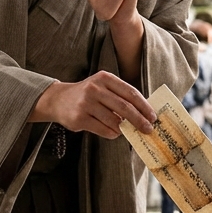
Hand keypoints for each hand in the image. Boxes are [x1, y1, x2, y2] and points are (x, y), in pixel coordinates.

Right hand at [31, 71, 156, 137]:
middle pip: (124, 107)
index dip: (144, 106)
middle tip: (148, 129)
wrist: (58, 100)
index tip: (153, 116)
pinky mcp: (79, 118)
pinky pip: (103, 129)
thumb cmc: (87, 95)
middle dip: (139, 120)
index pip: (130, 92)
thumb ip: (120, 96)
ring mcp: (86, 103)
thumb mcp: (102, 87)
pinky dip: (112, 133)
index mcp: (104, 78)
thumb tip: (144, 112)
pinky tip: (114, 133)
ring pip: (114, 121)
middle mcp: (94, 88)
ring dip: (124, 128)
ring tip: (127, 131)